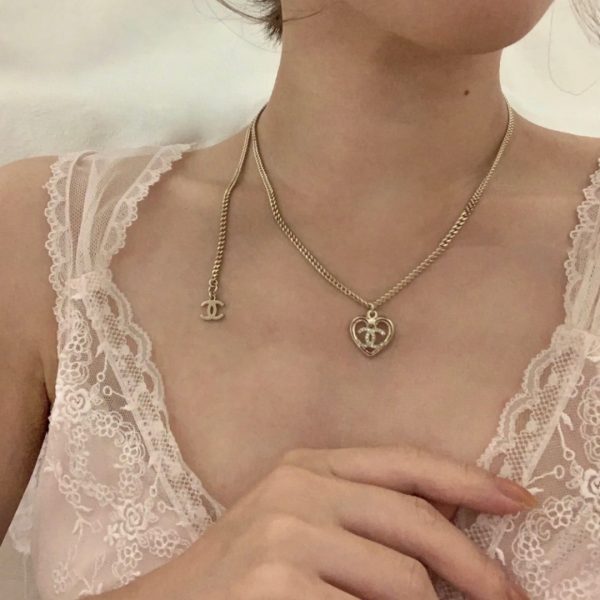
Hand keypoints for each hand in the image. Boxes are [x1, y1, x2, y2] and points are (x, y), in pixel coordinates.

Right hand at [108, 444, 533, 599]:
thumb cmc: (245, 572)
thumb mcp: (302, 522)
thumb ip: (364, 513)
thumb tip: (455, 523)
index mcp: (305, 465)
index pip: (403, 464)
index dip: (467, 480)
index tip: (517, 500)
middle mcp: (295, 489)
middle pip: (416, 523)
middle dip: (474, 567)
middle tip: (507, 598)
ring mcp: (285, 536)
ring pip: (405, 581)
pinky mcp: (279, 586)